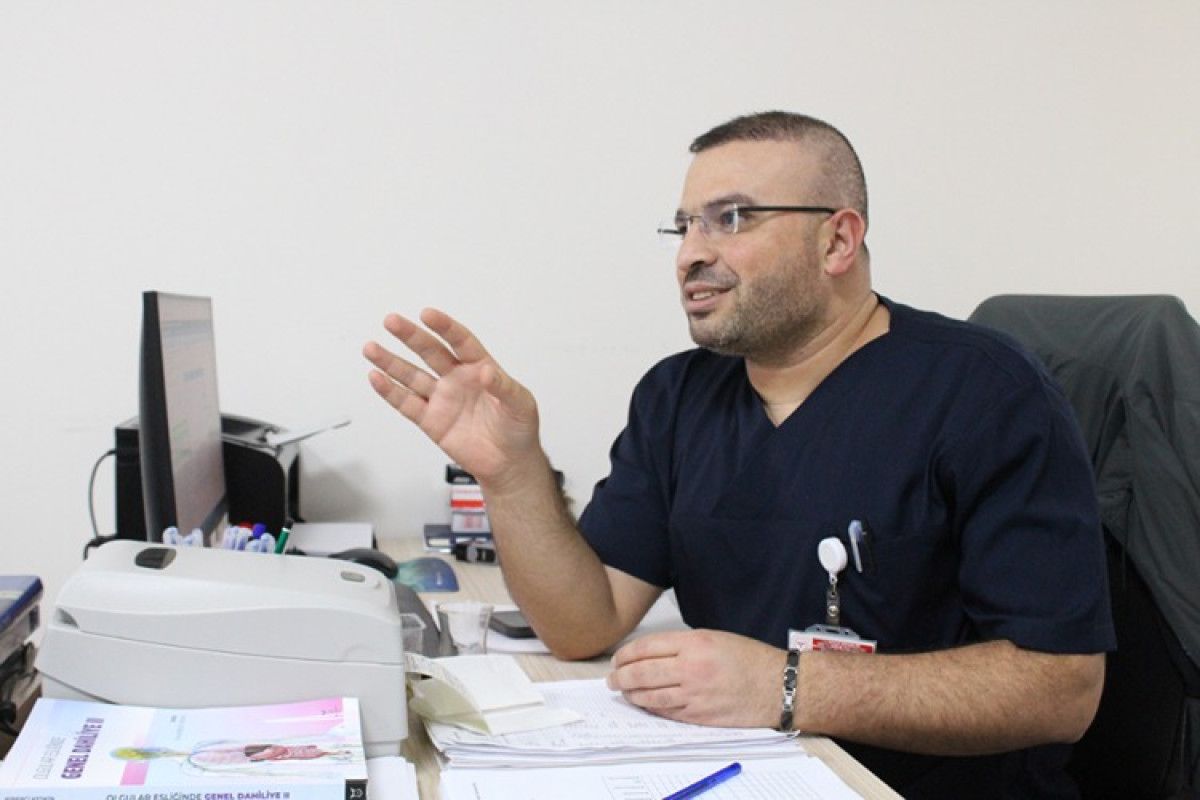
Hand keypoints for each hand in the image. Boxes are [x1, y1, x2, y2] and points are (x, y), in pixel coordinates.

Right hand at [363, 309, 540, 486]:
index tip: (428, 314)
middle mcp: (457, 379)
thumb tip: (486, 372)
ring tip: (371, 348)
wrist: (509, 463)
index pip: (460, 341)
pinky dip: (390, 392)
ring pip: (412, 375)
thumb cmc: (519, 429)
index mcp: (479, 367)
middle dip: (410, 336)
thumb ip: (504, 387)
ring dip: (391, 362)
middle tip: (391, 321)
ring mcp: (442, 399)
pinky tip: (376, 378)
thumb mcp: (521, 405)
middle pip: (430, 352)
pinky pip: (407, 404)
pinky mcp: (431, 421)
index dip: (445, 327)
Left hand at [606, 629, 783, 727]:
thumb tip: (651, 653)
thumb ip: (682, 644)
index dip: (626, 654)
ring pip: (650, 696)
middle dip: (620, 677)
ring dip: (631, 694)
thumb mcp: (714, 637)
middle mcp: (692, 668)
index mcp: (694, 644)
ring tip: (623, 692)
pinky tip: (644, 703)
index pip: (646, 648)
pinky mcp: (700, 716)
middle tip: (611, 679)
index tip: (617, 659)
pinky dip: (651, 708)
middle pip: (642, 673)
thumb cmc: (750, 659)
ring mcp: (695, 695)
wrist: (778, 686)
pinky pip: (667, 712)